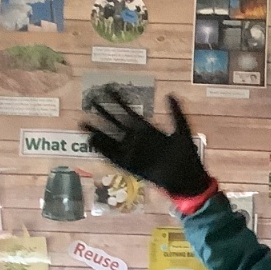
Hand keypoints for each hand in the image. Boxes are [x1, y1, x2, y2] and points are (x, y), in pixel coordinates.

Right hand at [81, 90, 209, 197]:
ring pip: (111, 139)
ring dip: (98, 131)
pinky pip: (113, 157)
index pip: (129, 112)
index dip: (118, 101)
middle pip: (116, 123)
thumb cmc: (188, 157)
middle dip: (103, 112)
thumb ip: (176, 113)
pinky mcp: (131, 166)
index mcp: (149, 130)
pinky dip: (102, 149)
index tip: (107, 88)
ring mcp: (133, 153)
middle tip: (89, 99)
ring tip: (82, 121)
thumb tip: (170, 94)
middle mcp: (138, 140)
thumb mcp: (182, 131)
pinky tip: (91, 141)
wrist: (188, 181)